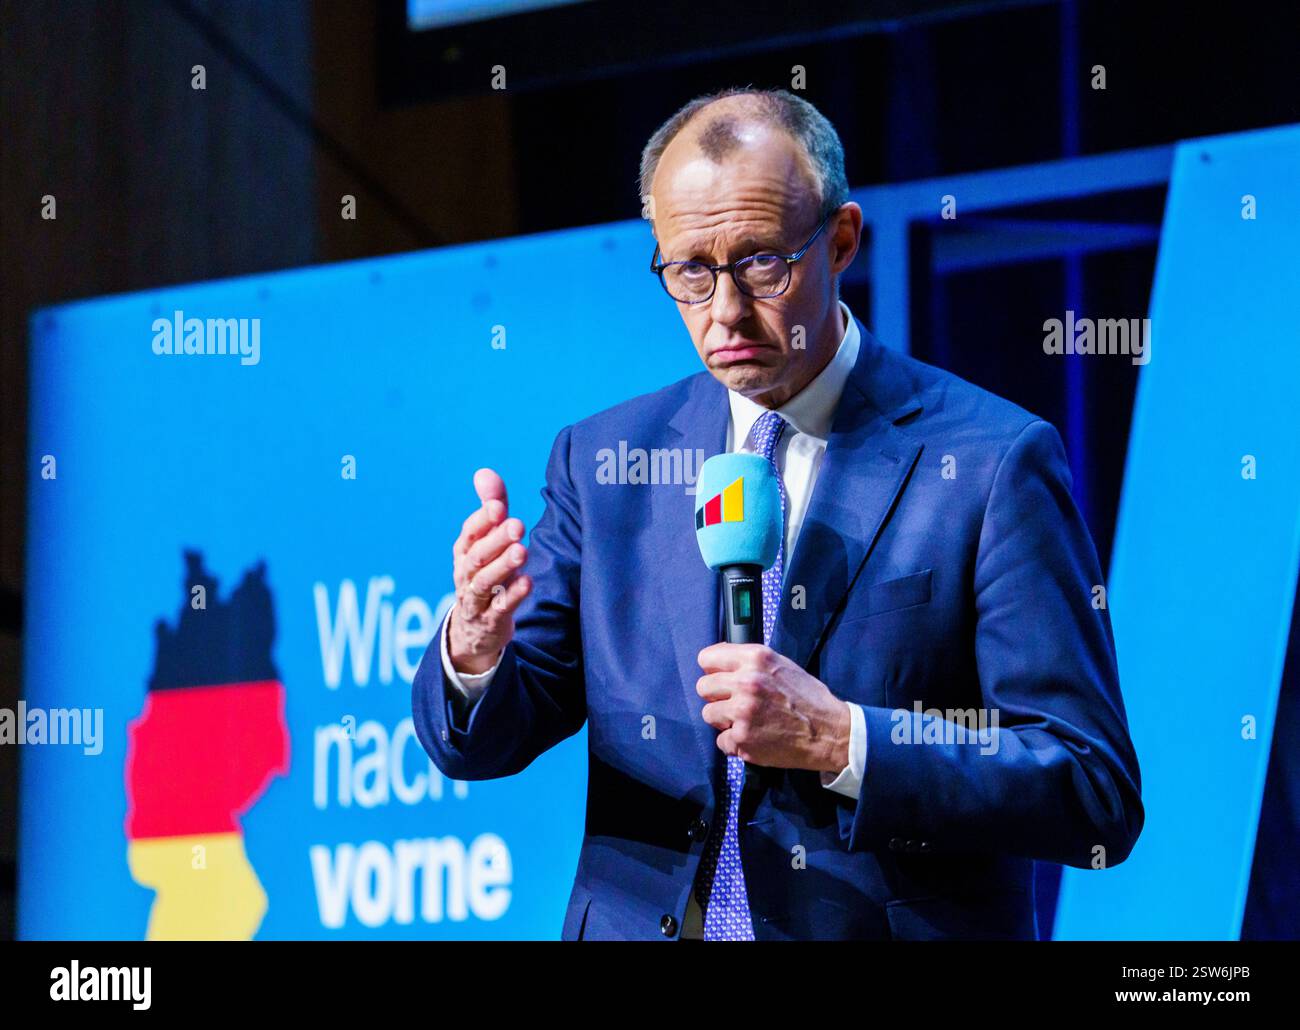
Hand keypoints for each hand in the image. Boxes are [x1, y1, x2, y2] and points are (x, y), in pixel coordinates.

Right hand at [448, 468, 531, 674]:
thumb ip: (490, 506)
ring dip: (504, 565)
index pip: (470, 533)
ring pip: (486, 582)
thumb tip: (484, 472)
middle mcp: (466, 573)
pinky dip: (513, 596)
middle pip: (478, 556)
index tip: (498, 505)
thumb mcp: (486, 540)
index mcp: (464, 551)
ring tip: (522, 551)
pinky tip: (527, 582)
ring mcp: (476, 599)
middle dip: (496, 539)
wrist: (473, 628)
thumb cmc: (484, 572)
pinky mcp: (491, 620)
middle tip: (517, 525)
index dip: (482, 519)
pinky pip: (500, 608)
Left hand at [696, 643, 850, 772]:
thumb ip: (750, 662)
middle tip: (734, 702)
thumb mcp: (781, 664)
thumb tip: (720, 660)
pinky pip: (721, 741)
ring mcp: (741, 712)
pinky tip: (754, 738)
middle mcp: (746, 682)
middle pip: (703, 687)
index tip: (719, 676)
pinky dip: (734, 743)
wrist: (829, 732)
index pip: (707, 658)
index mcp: (755, 659)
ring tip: (747, 721)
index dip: (713, 669)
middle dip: (717, 696)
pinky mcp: (742, 739)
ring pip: (708, 714)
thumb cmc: (808, 698)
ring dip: (724, 720)